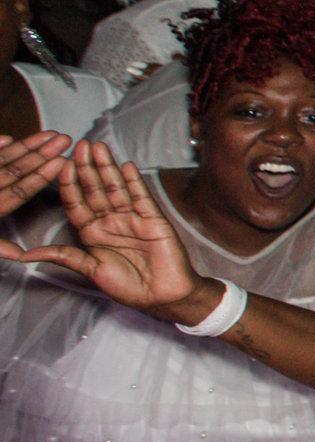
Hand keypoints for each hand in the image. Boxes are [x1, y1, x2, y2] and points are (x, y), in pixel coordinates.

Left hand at [0, 142, 212, 320]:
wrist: (162, 296)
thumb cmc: (128, 287)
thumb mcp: (89, 270)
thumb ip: (62, 256)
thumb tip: (25, 255)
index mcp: (91, 234)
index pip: (76, 203)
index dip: (69, 184)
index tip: (61, 165)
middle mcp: (109, 222)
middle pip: (95, 190)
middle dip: (87, 168)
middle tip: (80, 146)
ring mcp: (131, 219)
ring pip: (115, 188)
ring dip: (107, 168)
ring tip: (99, 148)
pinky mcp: (153, 219)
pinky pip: (141, 197)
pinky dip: (134, 181)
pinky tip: (126, 166)